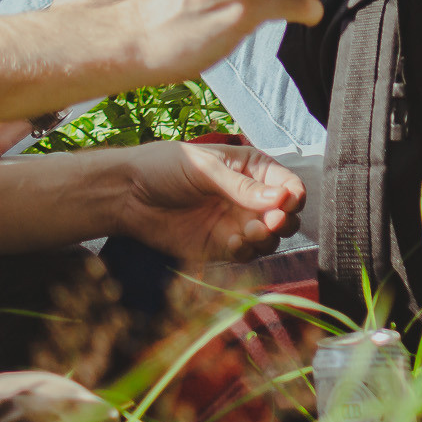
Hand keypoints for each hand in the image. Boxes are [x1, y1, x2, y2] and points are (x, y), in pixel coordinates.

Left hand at [108, 141, 304, 263]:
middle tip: (271, 222)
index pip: (288, 184)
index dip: (293, 195)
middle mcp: (250, 198)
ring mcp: (237, 223)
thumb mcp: (206, 169)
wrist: (128, 194)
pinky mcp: (221, 246)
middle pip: (286, 215)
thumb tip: (281, 199)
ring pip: (270, 238)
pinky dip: (247, 252)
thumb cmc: (167, 167)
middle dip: (284, 221)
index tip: (286, 203)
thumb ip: (242, 187)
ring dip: (267, 238)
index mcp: (253, 169)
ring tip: (249, 233)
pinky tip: (234, 243)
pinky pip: (246, 254)